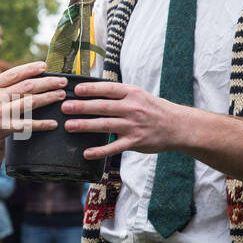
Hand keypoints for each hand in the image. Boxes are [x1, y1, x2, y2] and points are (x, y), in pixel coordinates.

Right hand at [0, 61, 65, 154]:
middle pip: (27, 85)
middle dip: (48, 82)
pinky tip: (53, 123)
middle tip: (62, 81)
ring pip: (30, 102)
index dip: (30, 68)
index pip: (13, 73)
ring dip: (49, 98)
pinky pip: (27, 125)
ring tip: (62, 95)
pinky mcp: (2, 129)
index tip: (44, 66)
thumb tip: (8, 87)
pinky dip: (42, 124)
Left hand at [60, 82, 182, 159]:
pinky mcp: (134, 142)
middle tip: (65, 107)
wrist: (177, 126)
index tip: (76, 90)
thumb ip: (119, 94)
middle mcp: (132, 108)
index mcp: (132, 93)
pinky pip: (114, 148)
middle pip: (103, 107)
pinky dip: (100, 151)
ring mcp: (133, 126)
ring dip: (85, 125)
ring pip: (105, 125)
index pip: (108, 89)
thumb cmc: (154, 109)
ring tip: (68, 126)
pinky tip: (86, 153)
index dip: (91, 89)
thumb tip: (93, 91)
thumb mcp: (139, 95)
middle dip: (82, 107)